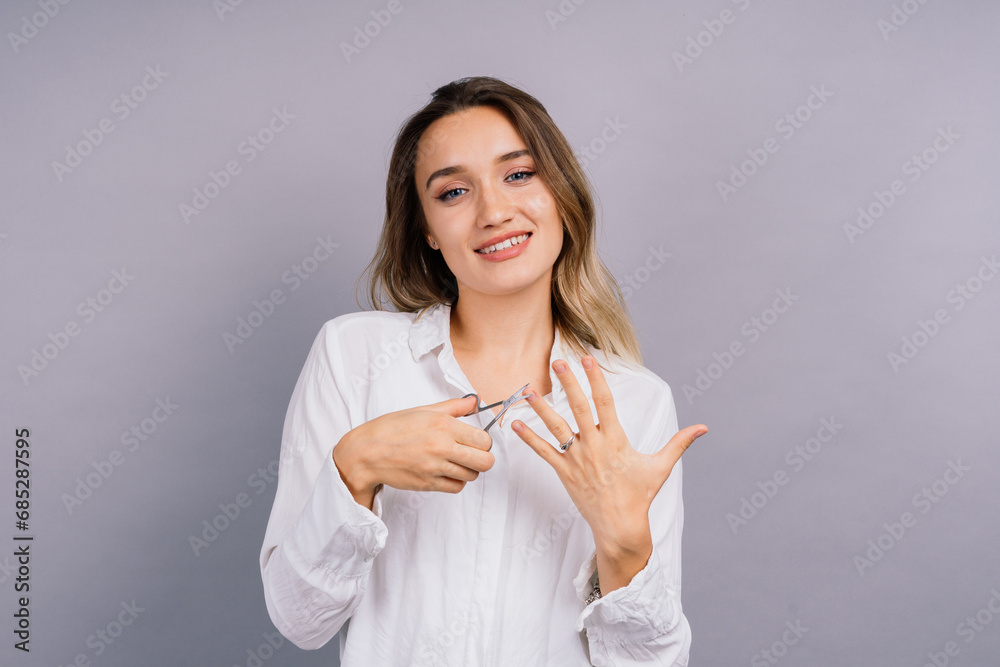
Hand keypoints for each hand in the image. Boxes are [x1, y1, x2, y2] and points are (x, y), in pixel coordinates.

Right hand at [333, 396, 493, 507]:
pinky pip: (456, 487)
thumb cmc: (392, 428)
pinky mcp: (428, 483)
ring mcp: (435, 467)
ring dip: (469, 470)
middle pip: (485, 461)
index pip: (483, 439)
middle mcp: (442, 446)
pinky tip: (447, 472)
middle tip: (472, 454)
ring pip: (472, 476)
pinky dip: (456, 481)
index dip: (483, 441)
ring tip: (456, 462)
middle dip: (483, 458)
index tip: (475, 440)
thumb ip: (453, 407)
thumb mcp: (422, 410)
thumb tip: (474, 401)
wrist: (367, 452)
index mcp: (443, 425)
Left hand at [511, 355, 706, 590]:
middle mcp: (595, 446)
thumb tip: (704, 428)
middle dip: (568, 383)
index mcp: (616, 440)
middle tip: (558, 361)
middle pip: (579, 408)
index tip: (588, 358)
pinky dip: (529, 439)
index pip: (605, 402)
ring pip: (556, 428)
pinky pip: (544, 453)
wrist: (620, 527)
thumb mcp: (660, 466)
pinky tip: (515, 425)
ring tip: (529, 389)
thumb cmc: (640, 495)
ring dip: (542, 408)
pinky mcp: (565, 473)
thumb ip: (679, 443)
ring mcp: (578, 459)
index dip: (596, 378)